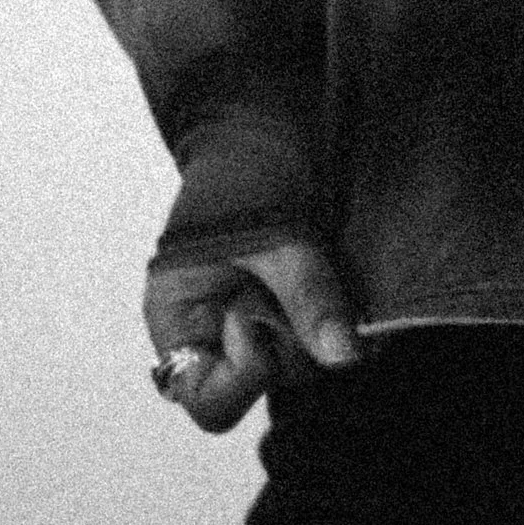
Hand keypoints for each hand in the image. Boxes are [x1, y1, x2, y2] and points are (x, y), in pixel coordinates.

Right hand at [143, 106, 361, 432]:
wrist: (267, 126)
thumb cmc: (249, 173)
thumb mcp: (278, 233)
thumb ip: (308, 296)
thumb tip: (345, 357)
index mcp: (178, 318)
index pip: (205, 398)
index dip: (244, 376)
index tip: (261, 321)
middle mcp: (211, 335)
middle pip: (258, 390)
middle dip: (291, 346)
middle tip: (300, 283)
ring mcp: (252, 327)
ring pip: (297, 369)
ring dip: (320, 329)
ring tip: (323, 270)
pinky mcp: (290, 315)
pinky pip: (318, 343)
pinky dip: (338, 322)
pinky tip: (345, 287)